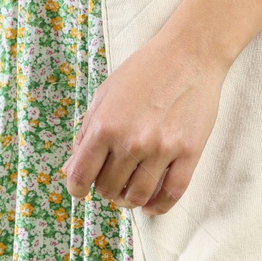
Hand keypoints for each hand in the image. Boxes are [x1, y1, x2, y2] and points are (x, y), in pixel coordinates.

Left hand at [62, 29, 227, 213]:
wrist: (190, 54)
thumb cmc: (145, 70)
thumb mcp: (105, 94)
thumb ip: (86, 132)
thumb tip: (71, 169)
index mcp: (105, 126)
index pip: (80, 176)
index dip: (76, 188)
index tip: (81, 189)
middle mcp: (131, 141)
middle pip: (108, 189)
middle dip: (105, 189)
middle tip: (111, 180)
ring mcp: (162, 150)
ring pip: (137, 197)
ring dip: (128, 200)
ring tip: (128, 192)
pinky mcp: (189, 153)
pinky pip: (171, 194)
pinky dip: (158, 206)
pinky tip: (151, 204)